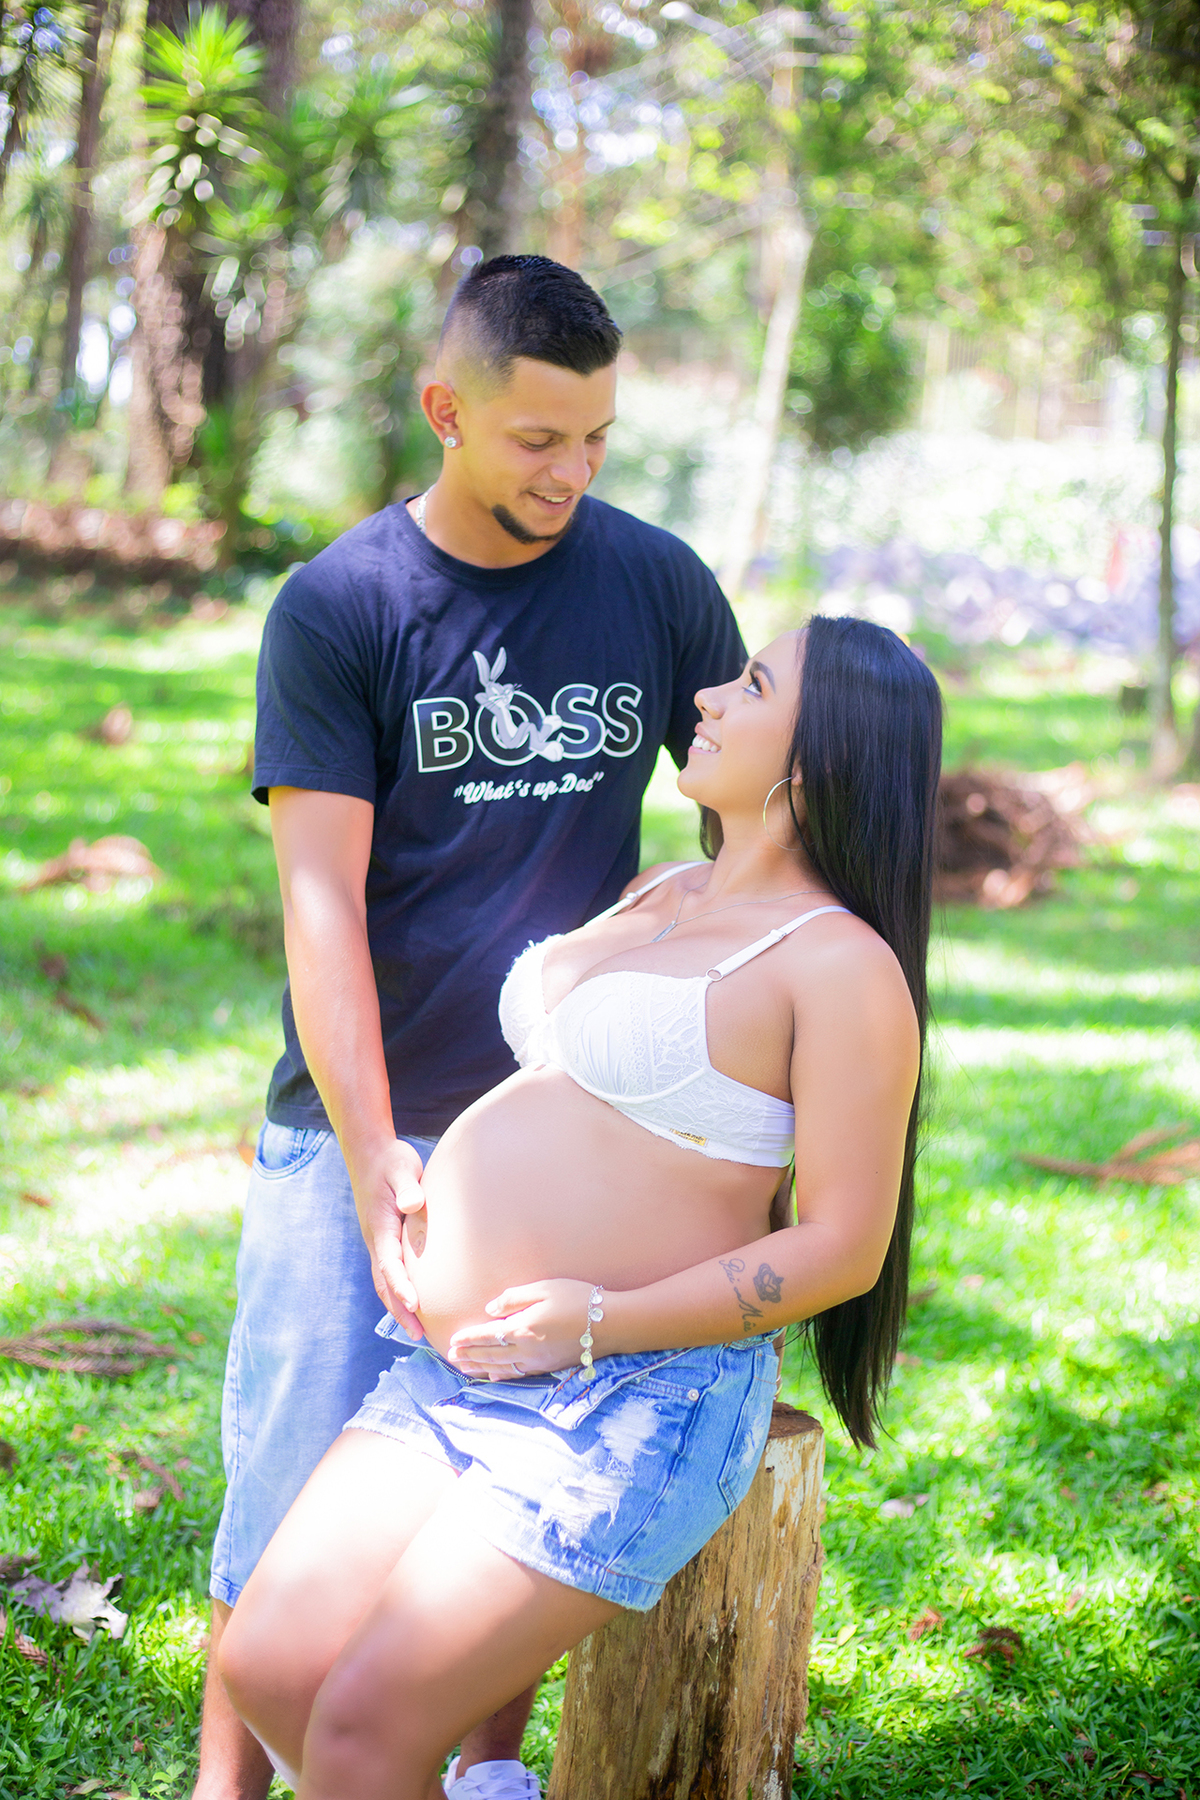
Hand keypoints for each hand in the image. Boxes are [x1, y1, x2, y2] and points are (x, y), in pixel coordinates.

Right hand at [349, 1137, 426, 1337]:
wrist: (368, 1151)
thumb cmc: (389, 1160)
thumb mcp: (401, 1168)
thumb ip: (408, 1186)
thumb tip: (412, 1204)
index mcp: (380, 1226)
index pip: (390, 1263)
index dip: (402, 1285)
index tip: (415, 1304)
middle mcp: (375, 1238)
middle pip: (385, 1282)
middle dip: (400, 1309)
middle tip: (419, 1334)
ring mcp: (377, 1240)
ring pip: (384, 1280)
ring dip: (398, 1305)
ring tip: (416, 1329)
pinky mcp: (384, 1237)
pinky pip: (389, 1271)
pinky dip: (398, 1290)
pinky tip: (413, 1302)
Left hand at [447, 1279, 595, 1379]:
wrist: (611, 1324)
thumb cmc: (578, 1299)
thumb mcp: (545, 1288)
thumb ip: (514, 1298)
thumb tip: (490, 1309)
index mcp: (523, 1328)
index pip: (488, 1335)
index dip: (469, 1339)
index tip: (453, 1341)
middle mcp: (526, 1350)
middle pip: (491, 1355)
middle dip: (470, 1356)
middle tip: (452, 1358)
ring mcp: (538, 1362)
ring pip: (501, 1367)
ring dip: (480, 1368)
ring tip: (464, 1367)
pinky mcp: (549, 1367)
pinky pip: (518, 1374)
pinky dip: (501, 1376)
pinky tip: (493, 1376)